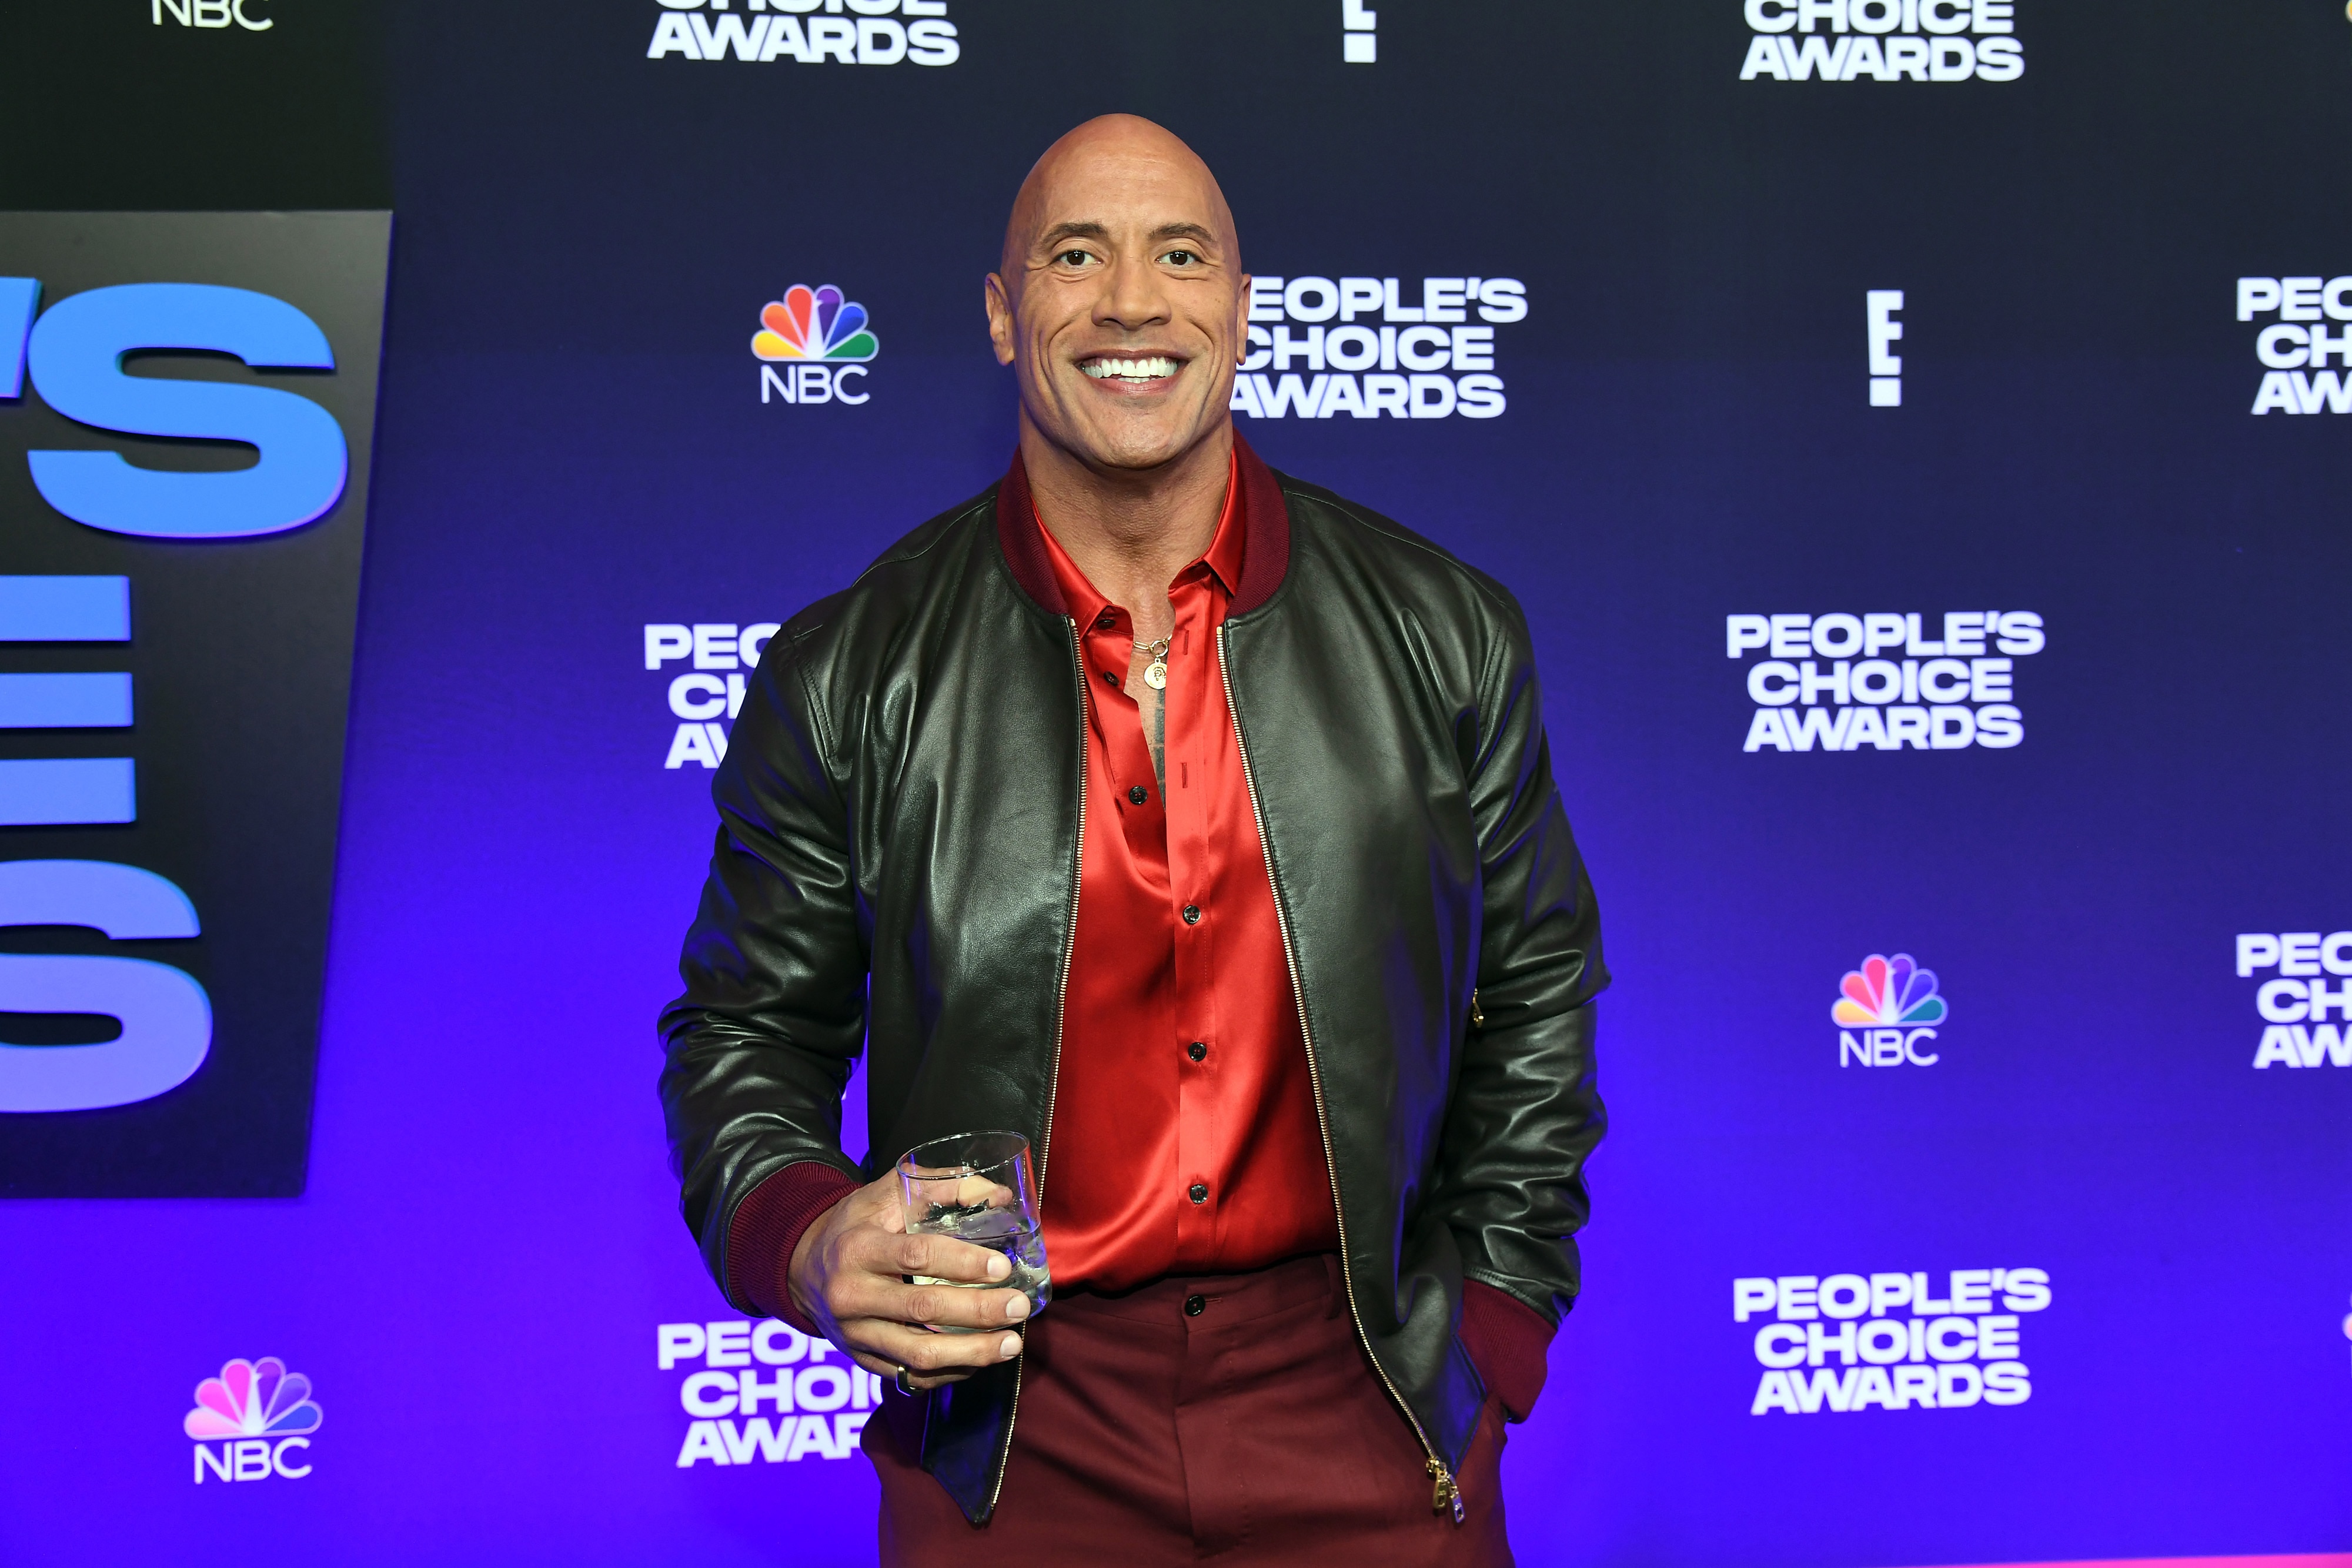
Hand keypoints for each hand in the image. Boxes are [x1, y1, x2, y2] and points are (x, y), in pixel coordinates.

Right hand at [787, 1170, 1029, 1391]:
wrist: (802, 1267)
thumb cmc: (855, 1224)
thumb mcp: (887, 1194)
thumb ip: (942, 1187)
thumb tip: (999, 1193)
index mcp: (857, 1248)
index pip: (915, 1256)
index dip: (963, 1263)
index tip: (1002, 1267)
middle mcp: (852, 1296)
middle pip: (923, 1310)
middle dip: (979, 1311)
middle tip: (1019, 1306)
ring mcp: (856, 1334)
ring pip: (919, 1355)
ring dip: (972, 1352)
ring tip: (1011, 1343)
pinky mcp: (863, 1360)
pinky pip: (911, 1376)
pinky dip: (950, 1372)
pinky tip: (980, 1360)